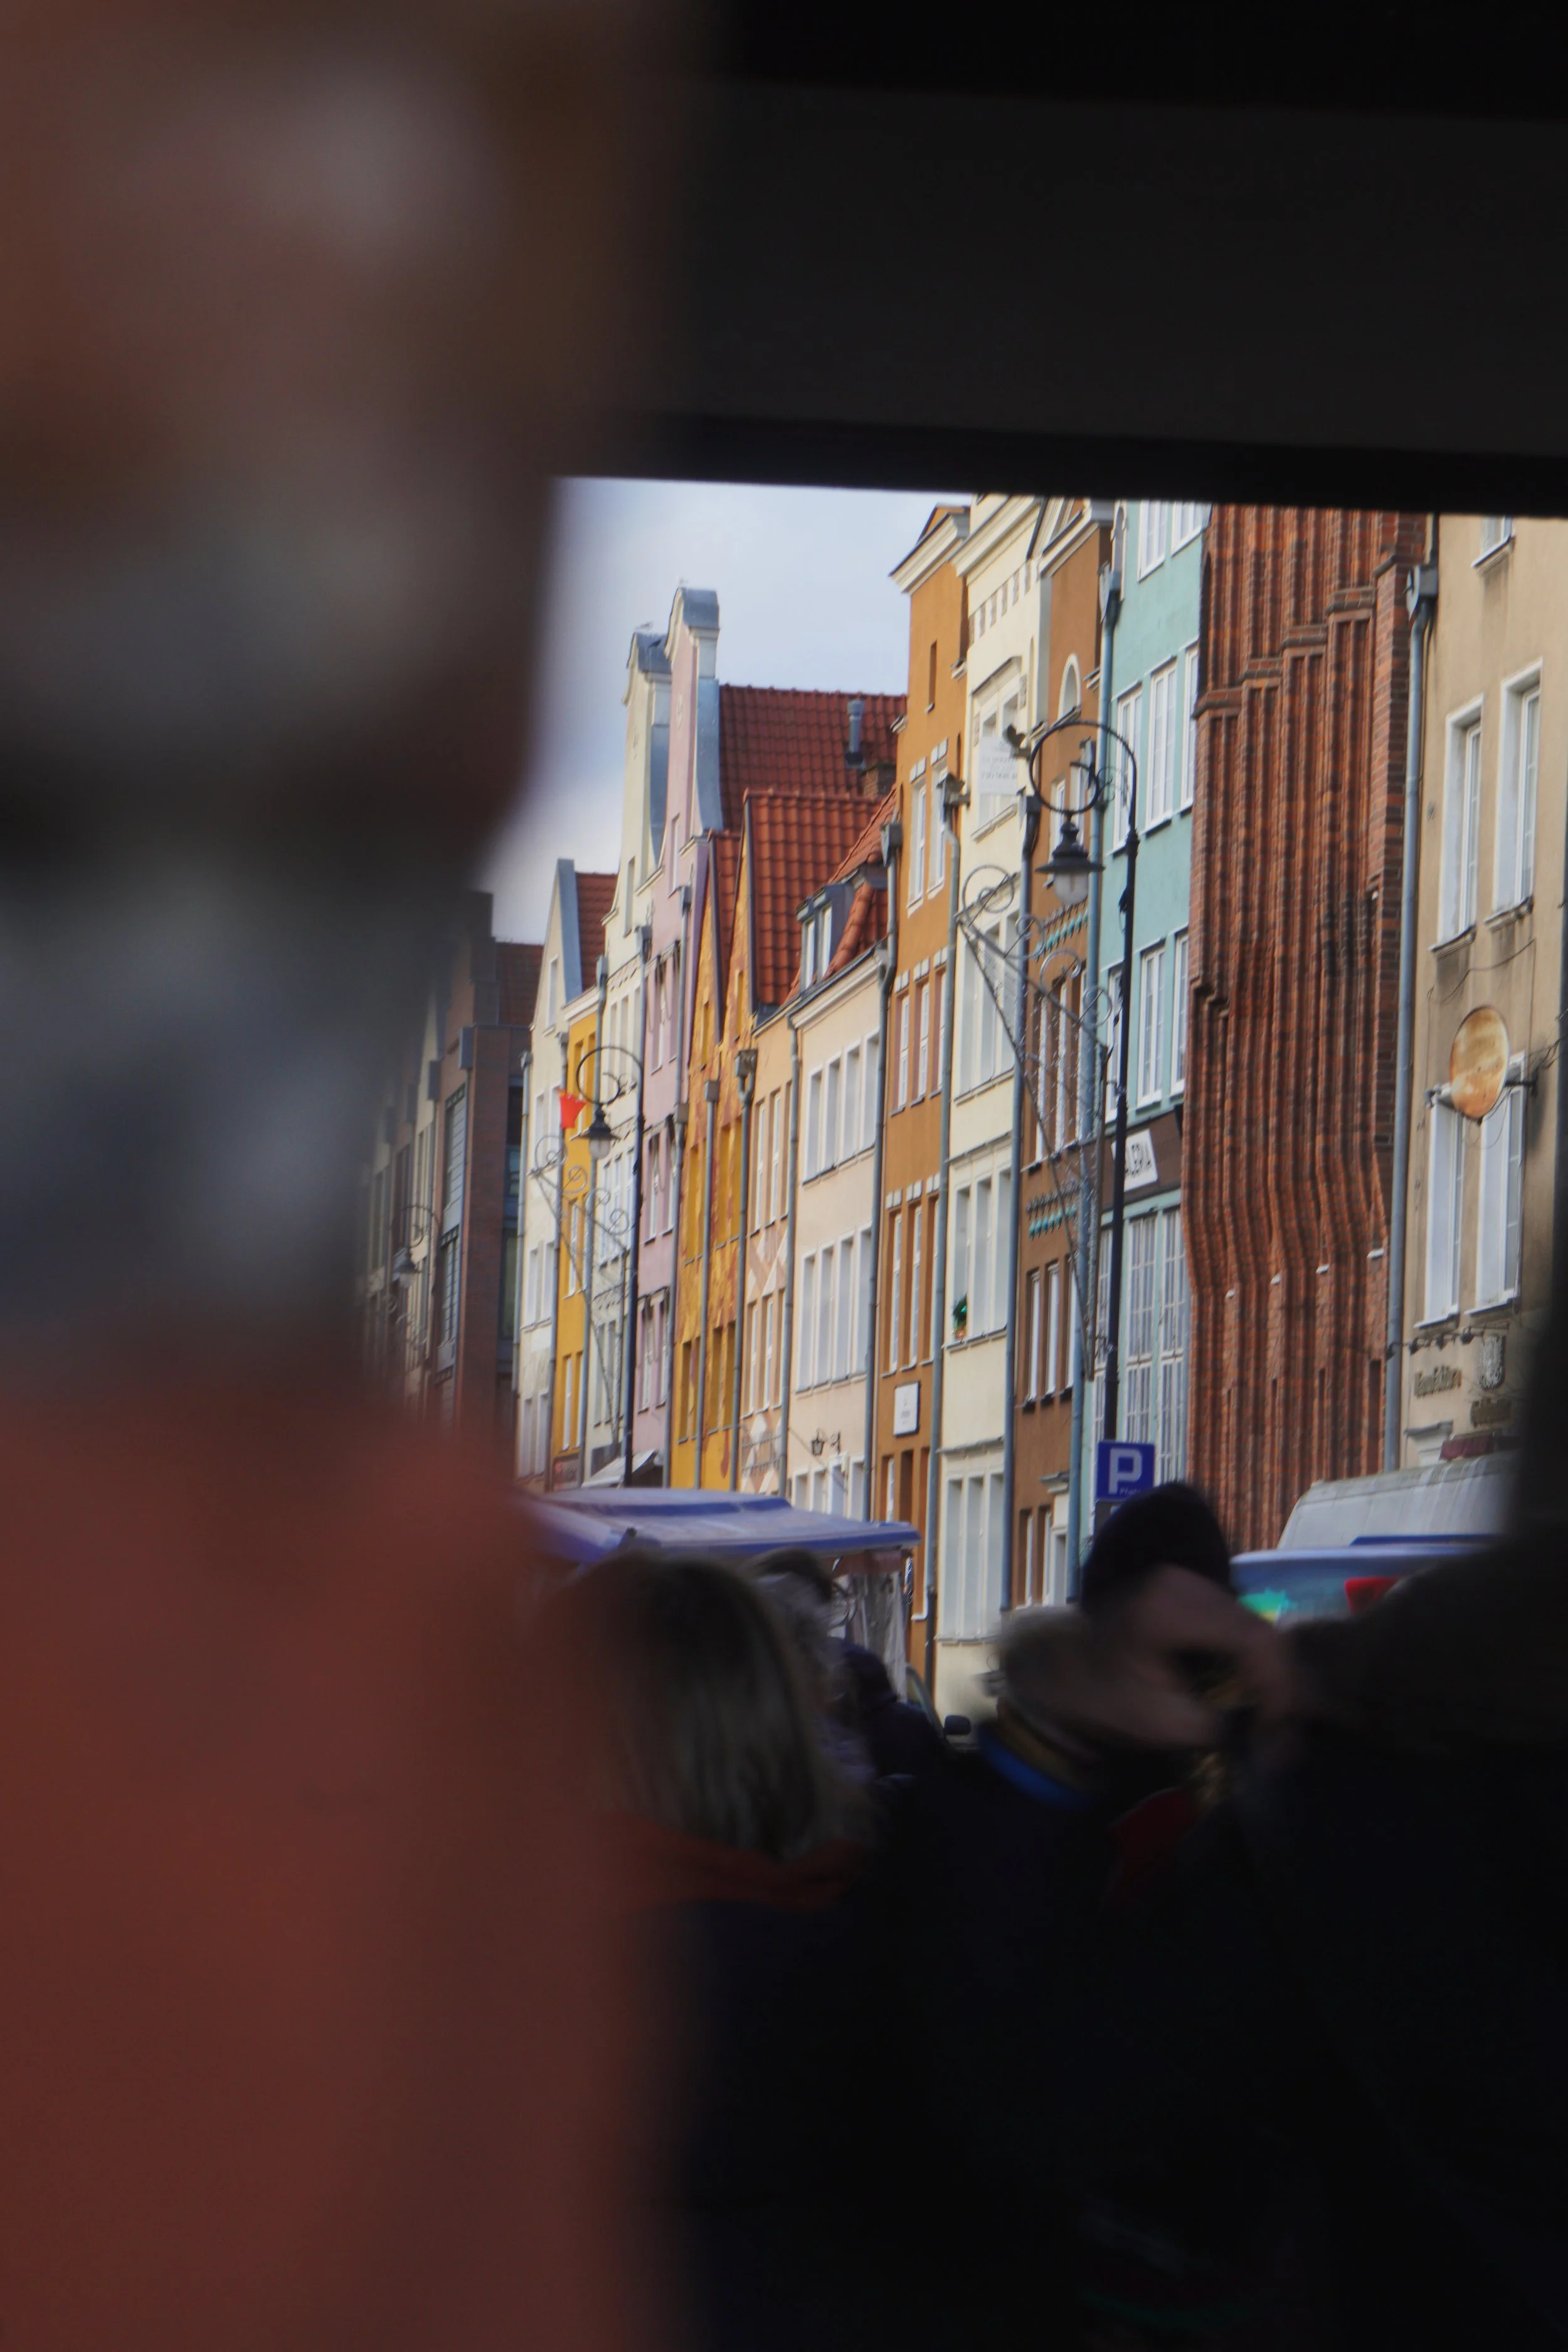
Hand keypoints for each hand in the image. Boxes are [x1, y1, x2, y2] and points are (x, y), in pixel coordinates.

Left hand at [997, 1567, 1299, 1756]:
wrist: (1054, 1668)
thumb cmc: (1099, 1697)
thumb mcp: (1161, 1724)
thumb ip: (1222, 1724)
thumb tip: (1273, 1735)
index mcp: (1172, 1607)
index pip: (1254, 1640)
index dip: (1280, 1689)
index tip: (1281, 1734)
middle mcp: (1184, 1582)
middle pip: (1259, 1630)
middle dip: (1279, 1685)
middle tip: (1282, 1734)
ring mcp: (1185, 1581)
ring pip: (1251, 1626)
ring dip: (1267, 1673)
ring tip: (1271, 1719)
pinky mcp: (1186, 1593)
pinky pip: (1233, 1624)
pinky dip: (1248, 1660)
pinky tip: (1250, 1693)